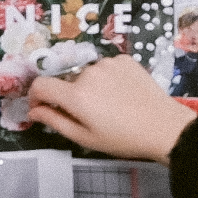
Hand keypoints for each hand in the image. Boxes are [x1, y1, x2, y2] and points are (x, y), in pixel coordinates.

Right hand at [27, 55, 196, 163]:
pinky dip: (106, 80)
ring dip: (89, 88)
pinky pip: (104, 68)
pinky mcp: (124, 59)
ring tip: (108, 106)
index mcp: (76, 95)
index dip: (36, 96)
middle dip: (69, 98)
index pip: (40, 85)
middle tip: (88, 116)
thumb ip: (54, 121)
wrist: (163, 126)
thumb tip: (33, 110)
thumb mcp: (83, 137)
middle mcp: (88, 73)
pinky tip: (120, 94)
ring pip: (86, 75)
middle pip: (66, 82)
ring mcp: (108, 63)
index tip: (42, 107)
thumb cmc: (121, 138)